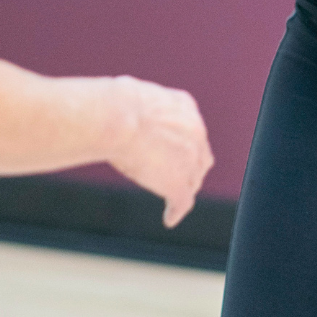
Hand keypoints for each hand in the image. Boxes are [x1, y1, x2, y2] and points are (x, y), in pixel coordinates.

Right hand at [107, 77, 214, 226]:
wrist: (119, 118)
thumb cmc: (116, 104)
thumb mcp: (135, 98)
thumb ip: (140, 110)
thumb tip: (120, 112)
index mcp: (184, 106)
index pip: (191, 131)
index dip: (184, 144)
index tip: (175, 153)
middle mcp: (195, 131)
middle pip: (200, 157)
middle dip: (191, 167)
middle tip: (177, 175)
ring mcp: (190, 159)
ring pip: (193, 180)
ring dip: (185, 189)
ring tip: (175, 200)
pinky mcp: (179, 183)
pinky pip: (183, 202)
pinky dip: (176, 211)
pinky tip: (169, 218)